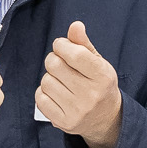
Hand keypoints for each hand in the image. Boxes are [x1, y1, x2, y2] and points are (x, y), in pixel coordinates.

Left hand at [37, 20, 123, 147]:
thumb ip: (84, 44)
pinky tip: (55, 93)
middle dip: (53, 59)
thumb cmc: (100, 85)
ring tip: (61, 81)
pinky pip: (40, 98)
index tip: (62, 46)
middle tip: (60, 64)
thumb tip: (75, 26)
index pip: (75, 54)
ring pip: (46, 81)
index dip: (62, 45)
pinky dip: (43, 92)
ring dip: (49, 77)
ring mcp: (77, 111)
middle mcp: (91, 95)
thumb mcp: (98, 63)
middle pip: (55, 65)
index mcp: (103, 76)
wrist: (106, 119)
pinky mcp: (64, 122)